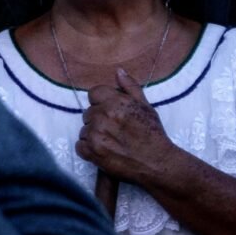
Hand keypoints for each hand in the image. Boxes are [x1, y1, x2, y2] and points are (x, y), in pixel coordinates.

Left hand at [78, 68, 184, 188]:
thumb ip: (130, 87)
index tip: (111, 111)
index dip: (102, 102)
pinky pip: (80, 145)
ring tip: (111, 141)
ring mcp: (95, 135)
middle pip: (88, 112)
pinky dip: (88, 149)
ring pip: (84, 129)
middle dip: (98, 119)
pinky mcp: (91, 152)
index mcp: (116, 102)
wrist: (155, 162)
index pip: (94, 93)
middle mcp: (103, 116)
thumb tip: (118, 71)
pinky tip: (103, 150)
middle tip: (114, 129)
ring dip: (94, 134)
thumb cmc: (152, 133)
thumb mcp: (146, 106)